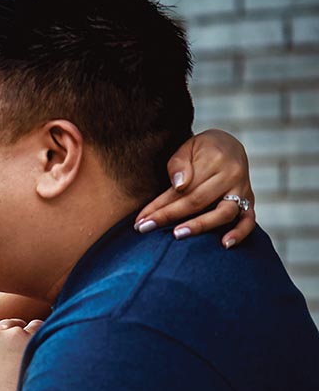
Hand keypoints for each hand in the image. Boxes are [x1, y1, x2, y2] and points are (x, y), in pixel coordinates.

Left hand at [134, 129, 253, 248]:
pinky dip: (239, 233)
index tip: (140, 220)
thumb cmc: (201, 150)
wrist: (228, 145)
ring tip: (178, 235)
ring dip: (200, 226)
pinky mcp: (250, 202)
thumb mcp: (186, 148)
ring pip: (223, 212)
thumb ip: (179, 165)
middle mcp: (232, 176)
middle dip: (168, 216)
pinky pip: (248, 220)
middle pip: (198, 201)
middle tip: (145, 229)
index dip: (160, 206)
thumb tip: (180, 185)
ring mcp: (243, 190)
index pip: (183, 189)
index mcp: (215, 161)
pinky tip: (225, 245)